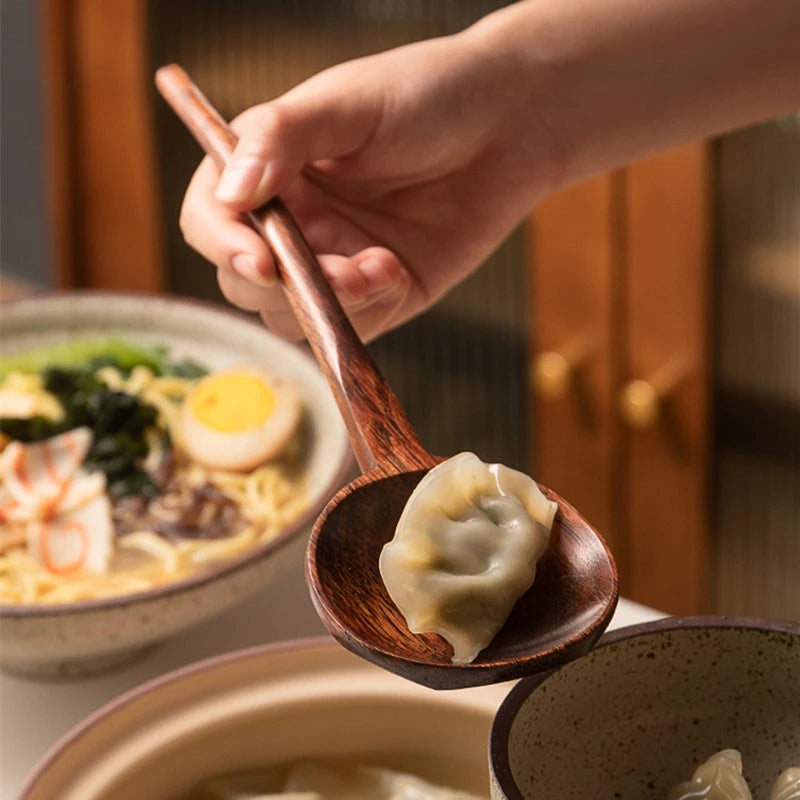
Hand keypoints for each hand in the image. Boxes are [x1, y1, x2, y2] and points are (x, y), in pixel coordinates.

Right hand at [179, 26, 559, 340]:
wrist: (509, 129)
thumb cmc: (428, 96)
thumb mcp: (349, 103)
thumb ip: (281, 139)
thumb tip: (228, 194)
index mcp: (268, 167)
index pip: (211, 217)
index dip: (222, 244)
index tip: (259, 258)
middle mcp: (292, 220)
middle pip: (242, 279)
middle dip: (280, 284)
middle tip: (331, 268)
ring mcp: (332, 261)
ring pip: (289, 316)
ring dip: (325, 304)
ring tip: (376, 266)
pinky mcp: (375, 294)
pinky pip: (347, 328)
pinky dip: (367, 310)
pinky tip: (395, 269)